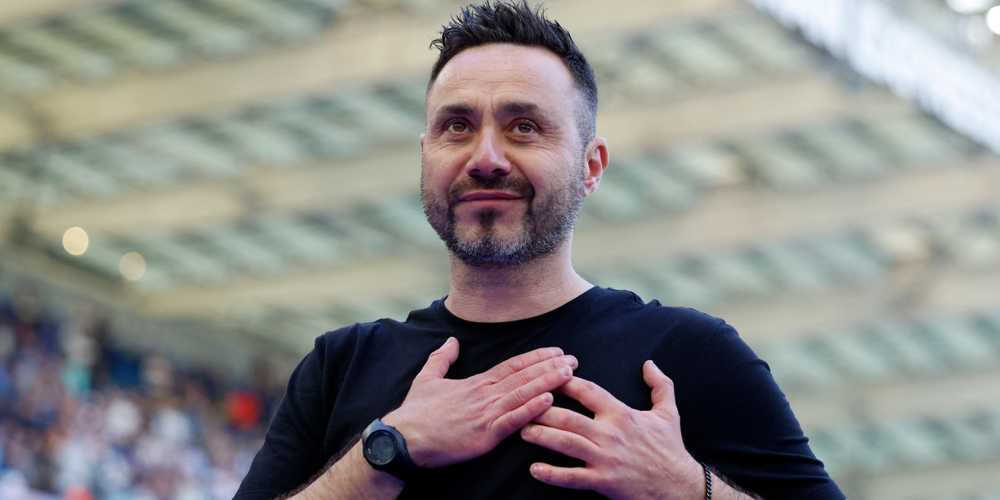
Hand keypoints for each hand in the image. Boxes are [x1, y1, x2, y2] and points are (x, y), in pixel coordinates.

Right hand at [383, 338, 577, 467]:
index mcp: (475, 383)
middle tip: (573, 359)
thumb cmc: (414, 413)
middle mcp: (484, 395)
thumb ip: (441, 359)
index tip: (556, 351)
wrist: (402, 439)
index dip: (535, 358)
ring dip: (548, 382)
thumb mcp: (426, 379)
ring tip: (569, 373)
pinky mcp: (485, 435)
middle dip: (550, 367)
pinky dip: (531, 409)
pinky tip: (548, 400)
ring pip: (523, 394)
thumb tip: (450, 341)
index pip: (511, 366)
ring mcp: (486, 414)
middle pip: (523, 377)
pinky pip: (513, 420)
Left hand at [520, 361, 702, 499]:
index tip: (546, 373)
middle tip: (521, 404)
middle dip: (542, 409)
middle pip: (568, 416)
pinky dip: (552, 474)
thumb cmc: (669, 448)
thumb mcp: (669, 412)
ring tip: (521, 431)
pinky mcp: (603, 482)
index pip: (587, 391)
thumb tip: (649, 363)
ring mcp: (605, 458)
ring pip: (566, 443)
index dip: (564, 381)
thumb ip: (660, 385)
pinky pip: (572, 477)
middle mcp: (610, 433)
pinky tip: (534, 469)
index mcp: (621, 413)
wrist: (679, 485)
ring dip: (541, 436)